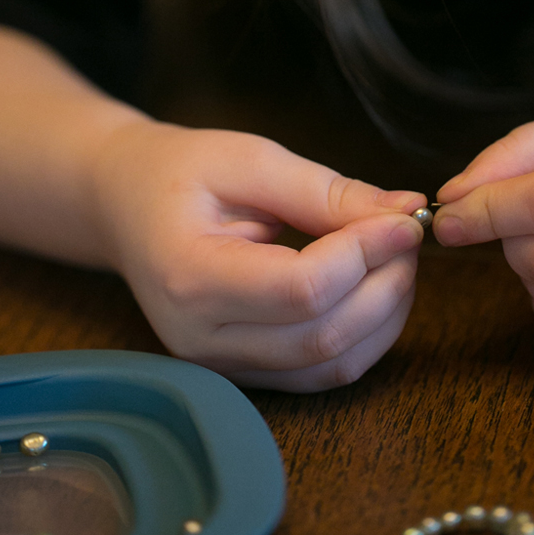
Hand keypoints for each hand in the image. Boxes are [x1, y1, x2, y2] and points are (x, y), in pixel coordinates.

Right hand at [88, 121, 426, 390]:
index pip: (302, 288)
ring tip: (397, 257)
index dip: (365, 254)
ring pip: (330, 364)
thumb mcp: (249, 160)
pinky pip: (321, 372)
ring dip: (385, 315)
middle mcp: (201, 339)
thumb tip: (405, 211)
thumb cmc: (180, 173)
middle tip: (408, 233)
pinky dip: (366, 336)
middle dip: (386, 284)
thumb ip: (326, 191)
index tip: (405, 217)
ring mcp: (220, 367)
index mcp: (191, 276)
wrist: (125, 206)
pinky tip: (376, 289)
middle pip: (323, 335)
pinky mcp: (243, 374)